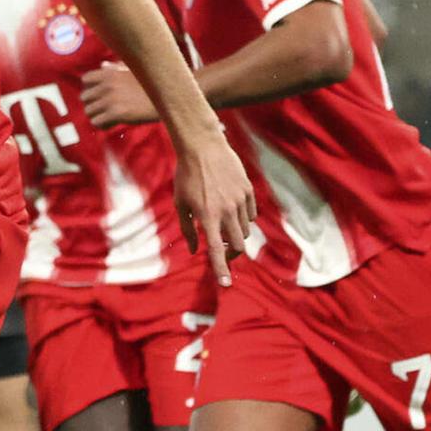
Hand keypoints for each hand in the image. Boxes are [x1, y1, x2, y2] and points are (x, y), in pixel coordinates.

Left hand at [82, 63, 154, 127]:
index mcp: (110, 73)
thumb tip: (103, 65)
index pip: (86, 79)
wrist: (167, 98)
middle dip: (93, 104)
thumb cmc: (151, 84)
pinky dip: (102, 125)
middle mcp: (107, 84)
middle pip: (84, 97)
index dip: (91, 88)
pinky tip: (112, 124)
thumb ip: (115, 69)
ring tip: (108, 118)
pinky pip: (97, 122)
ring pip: (89, 112)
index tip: (100, 95)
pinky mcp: (117, 113)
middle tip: (104, 109)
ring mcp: (111, 99)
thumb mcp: (133, 71)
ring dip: (97, 116)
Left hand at [173, 125, 256, 287]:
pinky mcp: (248, 190)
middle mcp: (226, 210)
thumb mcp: (180, 203)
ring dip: (235, 235)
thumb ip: (187, 229)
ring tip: (222, 226)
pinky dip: (243, 219)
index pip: (215, 249)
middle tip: (221, 251)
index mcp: (207, 216)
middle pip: (238, 245)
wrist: (203, 146)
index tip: (225, 284)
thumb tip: (195, 250)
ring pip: (245, 231)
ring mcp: (240, 200)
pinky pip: (251, 214)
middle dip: (232, 254)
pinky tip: (231, 211)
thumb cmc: (186, 175)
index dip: (220, 269)